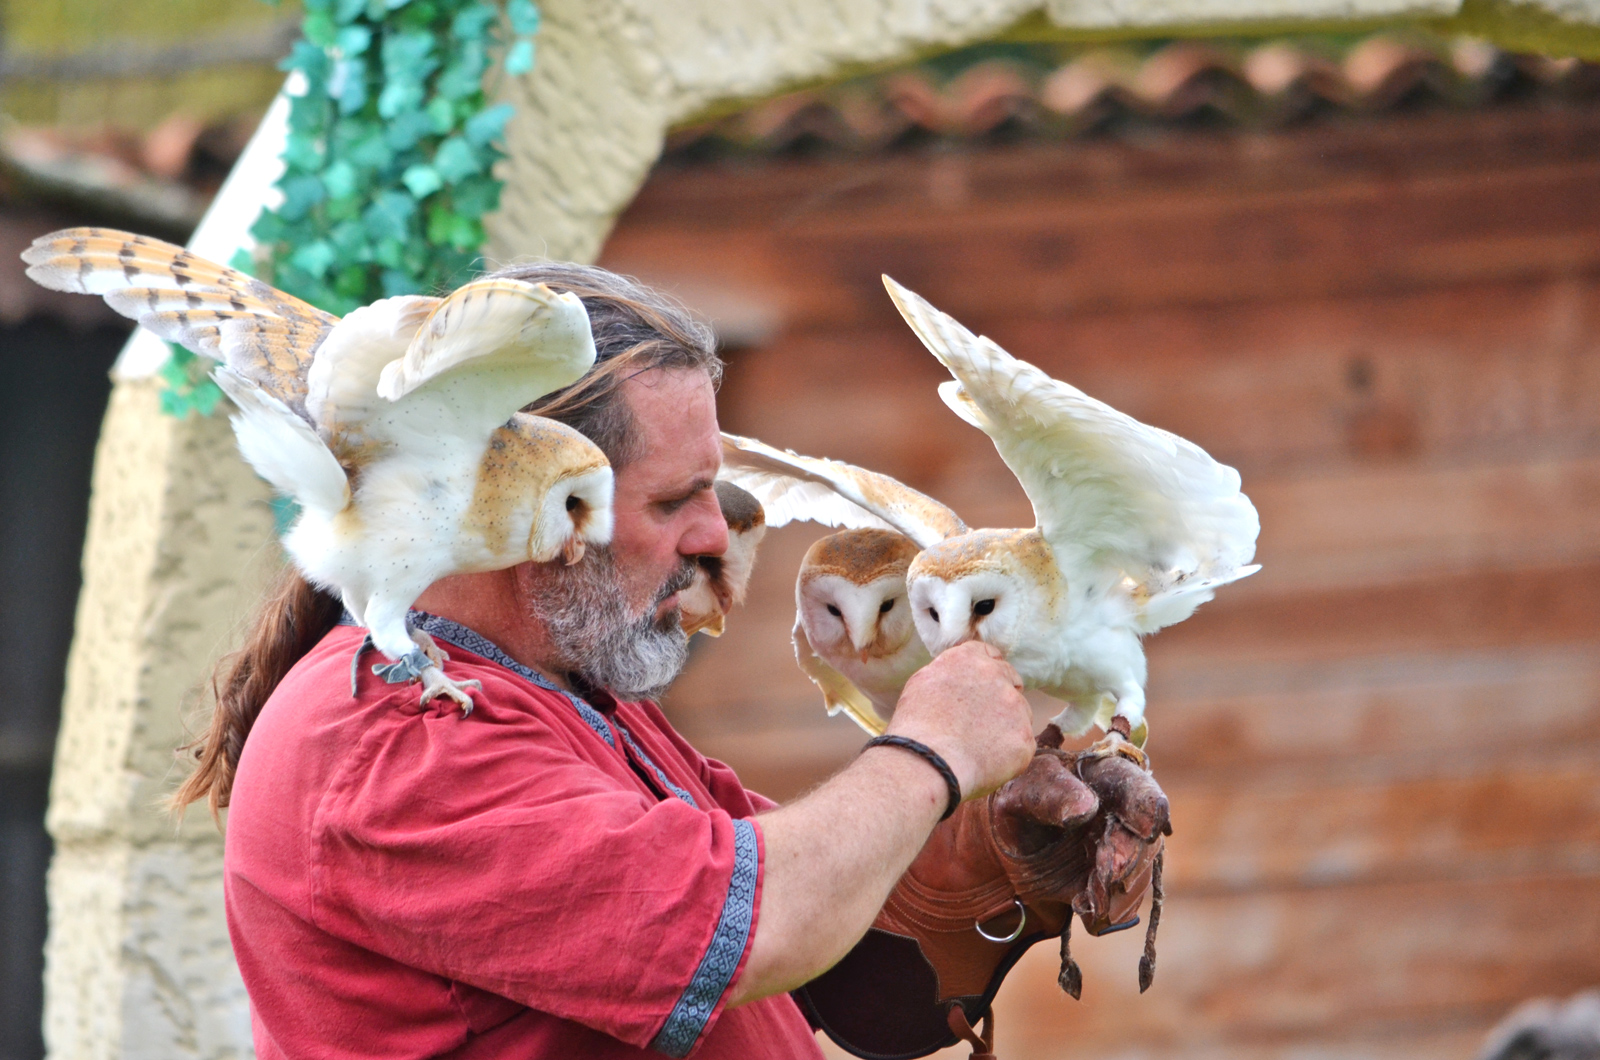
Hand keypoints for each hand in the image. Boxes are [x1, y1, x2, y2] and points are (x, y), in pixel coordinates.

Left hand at [869, 731, 1169, 1001]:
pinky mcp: (1106, 886)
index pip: (1139, 788)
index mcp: (1105, 778)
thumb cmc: (1010, 799)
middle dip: (1130, 858)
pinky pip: (1117, 904)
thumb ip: (1051, 794)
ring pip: (1136, 875)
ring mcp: (1118, 852)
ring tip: (1089, 894)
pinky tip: (1084, 907)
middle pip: (1144, 839)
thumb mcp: (1021, 789)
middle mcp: (1122, 817)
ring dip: (1118, 890)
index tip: (1147, 827)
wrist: (994, 842)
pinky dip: (1104, 910)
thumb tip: (1088, 807)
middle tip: (1107, 871)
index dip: (1148, 807)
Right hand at [887, 641, 1034, 799]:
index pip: (989, 654)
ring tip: (978, 747)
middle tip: (984, 720)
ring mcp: (1015, 705)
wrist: (928, 762)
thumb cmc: (916, 728)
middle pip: (1010, 679)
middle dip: (1001, 696)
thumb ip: (949, 673)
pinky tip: (986, 762)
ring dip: (1007, 725)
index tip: (984, 686)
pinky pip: (1021, 744)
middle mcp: (995, 675)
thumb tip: (961, 678)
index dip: (988, 671)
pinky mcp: (1024, 736)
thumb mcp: (922, 683)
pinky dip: (1009, 754)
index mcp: (968, 659)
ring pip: (1020, 712)